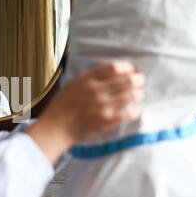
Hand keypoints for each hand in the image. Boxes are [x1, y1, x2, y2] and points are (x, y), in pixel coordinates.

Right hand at [26, 61, 145, 164]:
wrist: (55, 128)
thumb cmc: (61, 106)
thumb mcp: (72, 85)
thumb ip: (89, 78)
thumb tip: (109, 73)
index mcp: (87, 79)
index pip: (114, 67)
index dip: (127, 68)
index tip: (131, 70)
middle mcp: (96, 91)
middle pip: (128, 80)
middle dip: (138, 80)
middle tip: (139, 82)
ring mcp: (103, 106)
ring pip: (132, 95)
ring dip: (138, 94)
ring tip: (138, 95)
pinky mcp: (107, 121)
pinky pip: (130, 113)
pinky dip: (136, 110)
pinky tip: (134, 109)